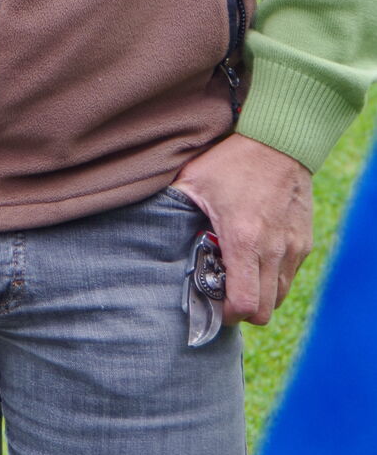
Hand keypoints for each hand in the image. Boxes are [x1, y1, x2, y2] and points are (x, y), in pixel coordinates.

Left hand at [170, 136, 311, 325]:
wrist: (279, 140)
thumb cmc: (231, 160)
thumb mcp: (194, 181)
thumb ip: (173, 207)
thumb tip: (149, 225)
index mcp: (244, 239)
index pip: (244, 304)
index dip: (227, 313)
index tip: (213, 302)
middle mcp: (274, 249)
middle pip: (265, 311)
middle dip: (243, 310)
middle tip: (224, 291)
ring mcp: (293, 247)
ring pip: (280, 296)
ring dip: (260, 295)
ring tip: (240, 274)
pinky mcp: (305, 241)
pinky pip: (290, 275)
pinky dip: (274, 277)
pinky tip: (257, 257)